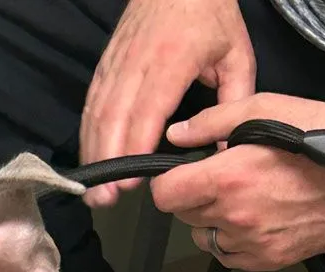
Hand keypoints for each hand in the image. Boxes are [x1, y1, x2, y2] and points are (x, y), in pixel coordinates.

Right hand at [80, 0, 254, 206]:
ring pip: (97, 112)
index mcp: (173, 58)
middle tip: (106, 200)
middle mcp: (138, 61)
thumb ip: (234, 105)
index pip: (147, 110)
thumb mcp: (236, 55)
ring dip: (93, 154)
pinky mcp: (105, 64)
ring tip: (94, 192)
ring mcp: (117, 62)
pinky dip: (88, 136)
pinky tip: (91, 161)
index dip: (135, 148)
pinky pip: (91, 104)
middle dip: (107, 162)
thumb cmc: (212, 13)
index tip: (131, 182)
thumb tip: (224, 153)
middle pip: (114, 117)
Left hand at [152, 93, 324, 270]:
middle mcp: (233, 216)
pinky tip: (254, 219)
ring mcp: (249, 243)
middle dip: (194, 197)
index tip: (182, 174)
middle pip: (184, 215)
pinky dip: (232, 241)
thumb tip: (175, 136)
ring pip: (204, 238)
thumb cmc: (320, 134)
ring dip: (212, 221)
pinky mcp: (266, 261)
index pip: (165, 195)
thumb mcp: (264, 107)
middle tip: (222, 179)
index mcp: (227, 179)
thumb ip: (211, 123)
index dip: (169, 183)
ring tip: (242, 199)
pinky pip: (229, 256)